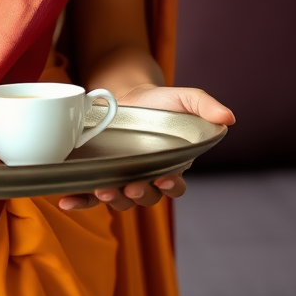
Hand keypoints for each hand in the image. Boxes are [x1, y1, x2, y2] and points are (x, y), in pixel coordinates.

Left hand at [58, 85, 234, 212]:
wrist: (123, 94)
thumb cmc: (157, 101)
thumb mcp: (183, 97)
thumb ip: (204, 105)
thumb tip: (229, 118)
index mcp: (170, 165)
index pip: (174, 185)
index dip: (171, 185)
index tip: (165, 177)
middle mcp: (146, 177)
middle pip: (146, 197)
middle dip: (140, 194)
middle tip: (131, 185)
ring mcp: (120, 178)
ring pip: (119, 199)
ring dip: (112, 198)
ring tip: (102, 189)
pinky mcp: (96, 175)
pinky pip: (88, 195)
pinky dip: (79, 201)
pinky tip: (66, 201)